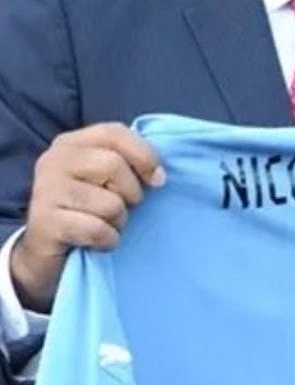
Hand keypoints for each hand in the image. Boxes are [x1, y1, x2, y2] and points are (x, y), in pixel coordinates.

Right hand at [12, 123, 164, 312]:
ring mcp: (45, 191)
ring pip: (110, 203)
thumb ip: (128, 164)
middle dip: (131, 193)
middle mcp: (53, 161)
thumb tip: (159, 176)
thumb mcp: (106, 180)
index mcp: (71, 144)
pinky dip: (107, 241)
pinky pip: (98, 231)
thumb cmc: (87, 210)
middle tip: (123, 208)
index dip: (144, 155)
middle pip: (113, 165)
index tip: (158, 180)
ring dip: (118, 222)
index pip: (114, 133)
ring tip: (104, 224)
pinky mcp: (44, 222)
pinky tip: (96, 242)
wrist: (44, 251)